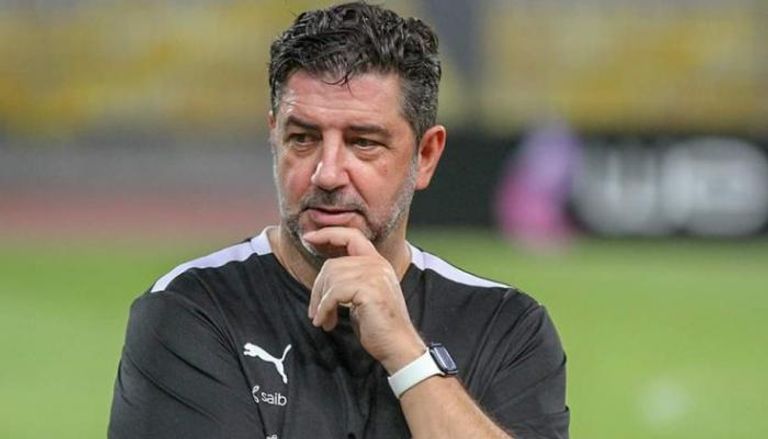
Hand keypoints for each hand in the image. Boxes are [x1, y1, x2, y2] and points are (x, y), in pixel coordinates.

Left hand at [303, 227, 425, 373]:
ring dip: (320, 303)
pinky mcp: (369, 289)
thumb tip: (324, 277)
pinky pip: (334, 293)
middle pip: (332, 264)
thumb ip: (349, 279)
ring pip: (331, 278)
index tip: (308, 237)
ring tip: (323, 320)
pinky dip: (324, 309)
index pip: (351, 235)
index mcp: (376, 262)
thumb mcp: (363, 295)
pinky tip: (325, 322)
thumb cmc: (378, 325)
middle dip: (317, 289)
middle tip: (314, 311)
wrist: (397, 345)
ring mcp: (374, 275)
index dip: (328, 233)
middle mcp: (377, 264)